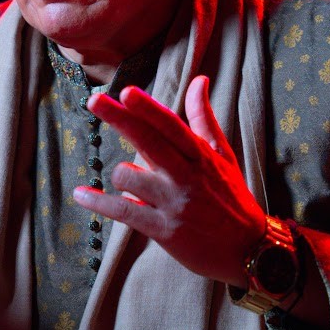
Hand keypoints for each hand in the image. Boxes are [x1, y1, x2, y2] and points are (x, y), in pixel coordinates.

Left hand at [73, 75, 265, 286]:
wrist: (249, 250)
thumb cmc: (233, 197)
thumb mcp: (223, 155)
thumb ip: (203, 118)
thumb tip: (198, 80)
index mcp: (201, 155)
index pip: (171, 125)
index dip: (148, 109)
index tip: (126, 92)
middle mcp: (187, 175)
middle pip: (149, 141)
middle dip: (120, 119)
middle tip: (94, 101)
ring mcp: (174, 203)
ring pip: (130, 176)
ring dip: (121, 175)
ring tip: (128, 183)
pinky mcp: (163, 229)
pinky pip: (124, 211)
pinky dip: (99, 202)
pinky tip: (80, 193)